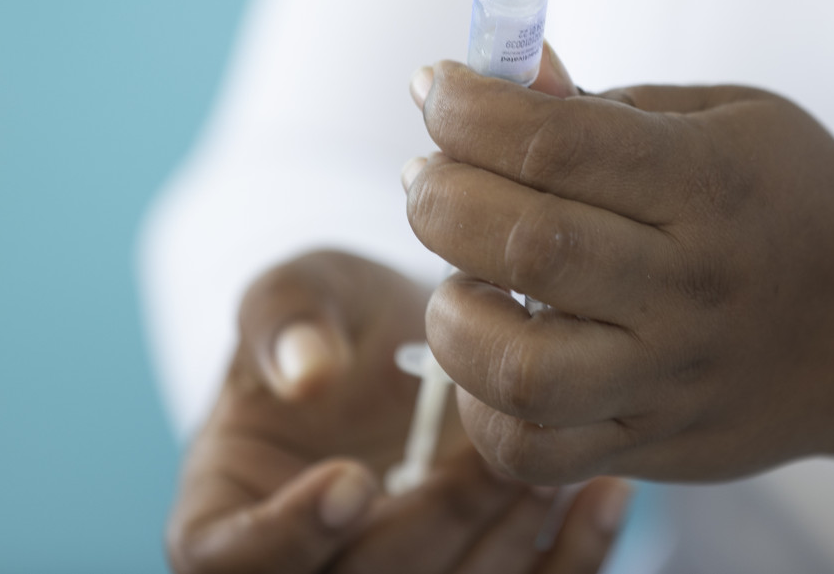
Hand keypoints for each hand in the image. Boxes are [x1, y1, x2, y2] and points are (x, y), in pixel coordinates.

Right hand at [167, 249, 632, 573]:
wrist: (416, 337)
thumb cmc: (342, 315)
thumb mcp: (303, 288)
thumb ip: (283, 316)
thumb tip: (306, 372)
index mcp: (230, 513)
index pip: (227, 563)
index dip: (285, 538)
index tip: (350, 478)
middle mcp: (310, 563)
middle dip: (433, 525)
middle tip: (494, 452)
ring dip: (506, 547)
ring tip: (557, 468)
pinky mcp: (470, 573)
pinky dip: (572, 559)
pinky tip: (606, 496)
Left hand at [404, 62, 833, 482]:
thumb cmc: (800, 201)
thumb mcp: (726, 118)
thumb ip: (605, 105)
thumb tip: (493, 77)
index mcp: (710, 183)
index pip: (552, 140)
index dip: (465, 108)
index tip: (437, 90)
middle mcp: (690, 285)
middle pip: (521, 242)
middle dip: (437, 194)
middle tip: (430, 175)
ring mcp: (673, 377)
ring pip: (517, 369)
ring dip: (451, 312)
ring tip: (460, 274)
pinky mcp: (656, 442)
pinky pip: (533, 451)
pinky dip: (480, 406)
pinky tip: (490, 352)